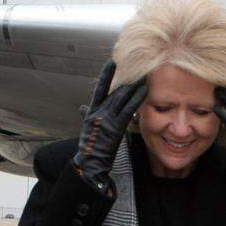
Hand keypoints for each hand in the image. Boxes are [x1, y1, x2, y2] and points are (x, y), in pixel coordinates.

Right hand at [73, 60, 146, 192]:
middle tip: (136, 65)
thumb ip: (86, 115)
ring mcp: (107, 118)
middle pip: (114, 91)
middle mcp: (99, 112)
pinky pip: (128, 110)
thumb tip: (82, 107)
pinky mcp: (115, 126)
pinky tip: (144, 90)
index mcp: (92, 111)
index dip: (106, 76)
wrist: (90, 162)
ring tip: (143, 73)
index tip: (111, 62)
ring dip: (133, 85)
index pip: (100, 89)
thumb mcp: (87, 128)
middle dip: (126, 78)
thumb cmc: (90, 147)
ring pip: (122, 98)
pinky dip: (136, 99)